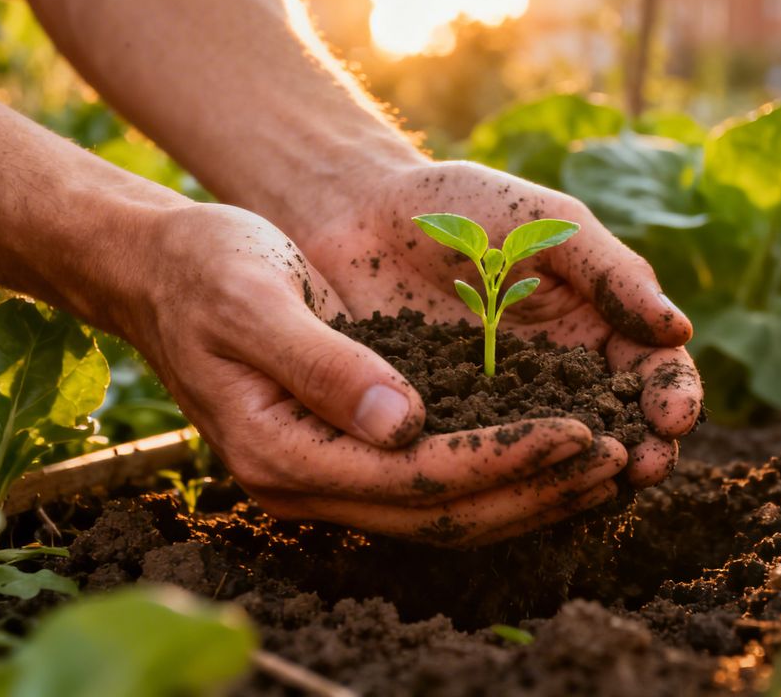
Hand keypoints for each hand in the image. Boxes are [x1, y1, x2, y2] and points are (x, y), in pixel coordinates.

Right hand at [122, 203, 626, 545]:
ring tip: (605, 467)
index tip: (580, 431)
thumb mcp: (254, 300)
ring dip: (528, 494)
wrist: (161, 268)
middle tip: (619, 460)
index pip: (416, 478)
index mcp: (282, 453)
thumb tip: (402, 422)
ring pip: (443, 512)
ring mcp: (323, 478)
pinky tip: (548, 457)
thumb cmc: (205, 268)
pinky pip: (430, 488)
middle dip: (535, 489)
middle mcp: (305, 483)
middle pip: (442, 513)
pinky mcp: (342, 457)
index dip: (504, 459)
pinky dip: (495, 477)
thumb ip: (324, 364)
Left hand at [284, 160, 703, 487]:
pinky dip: (506, 481)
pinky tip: (518, 490)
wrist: (361, 214)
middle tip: (645, 467)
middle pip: (618, 427)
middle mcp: (559, 379)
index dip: (671, 397)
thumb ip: (611, 274)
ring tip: (597, 486)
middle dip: (641, 450)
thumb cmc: (466, 207)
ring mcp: (504, 411)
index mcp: (597, 328)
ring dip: (583, 476)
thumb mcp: (549, 227)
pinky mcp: (447, 430)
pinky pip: (483, 464)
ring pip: (556, 458)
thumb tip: (678, 331)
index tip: (672, 416)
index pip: (653, 372)